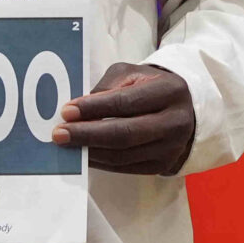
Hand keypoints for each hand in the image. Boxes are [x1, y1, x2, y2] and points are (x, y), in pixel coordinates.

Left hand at [51, 62, 194, 174]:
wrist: (184, 110)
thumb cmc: (151, 87)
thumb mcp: (132, 75)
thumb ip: (107, 88)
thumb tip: (78, 111)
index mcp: (169, 91)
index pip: (126, 102)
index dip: (94, 108)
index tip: (66, 111)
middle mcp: (175, 121)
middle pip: (125, 134)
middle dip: (87, 134)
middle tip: (59, 133)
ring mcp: (171, 147)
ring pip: (123, 155)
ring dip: (90, 151)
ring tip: (67, 145)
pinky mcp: (163, 165)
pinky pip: (126, 167)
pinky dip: (101, 162)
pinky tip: (85, 154)